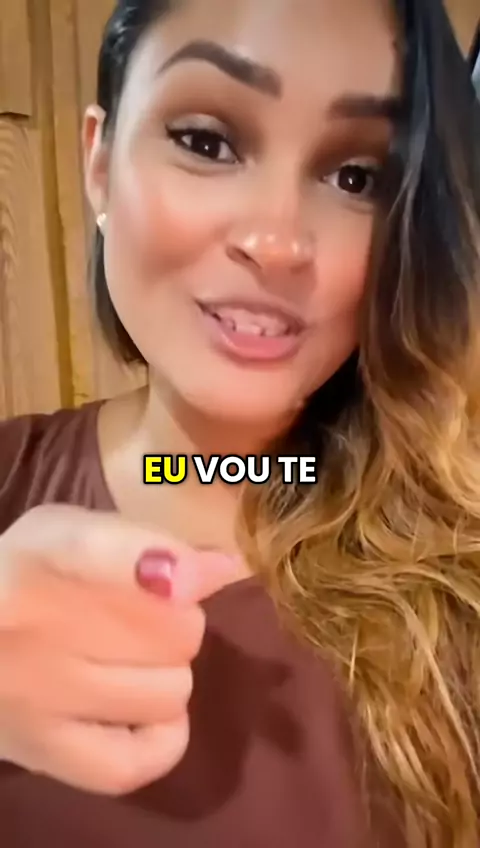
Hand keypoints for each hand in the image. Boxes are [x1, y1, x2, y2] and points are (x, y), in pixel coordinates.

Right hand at [0, 504, 237, 794]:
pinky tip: (140, 709)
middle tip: (143, 621)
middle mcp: (34, 627)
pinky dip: (159, 733)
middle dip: (176, 621)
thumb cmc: (22, 576)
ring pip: (170, 690)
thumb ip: (141, 541)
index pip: (110, 554)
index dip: (171, 565)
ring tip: (131, 661)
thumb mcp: (68, 532)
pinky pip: (140, 758)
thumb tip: (224, 568)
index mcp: (41, 553)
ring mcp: (38, 699)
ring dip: (166, 672)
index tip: (212, 568)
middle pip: (176, 630)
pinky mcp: (43, 755)